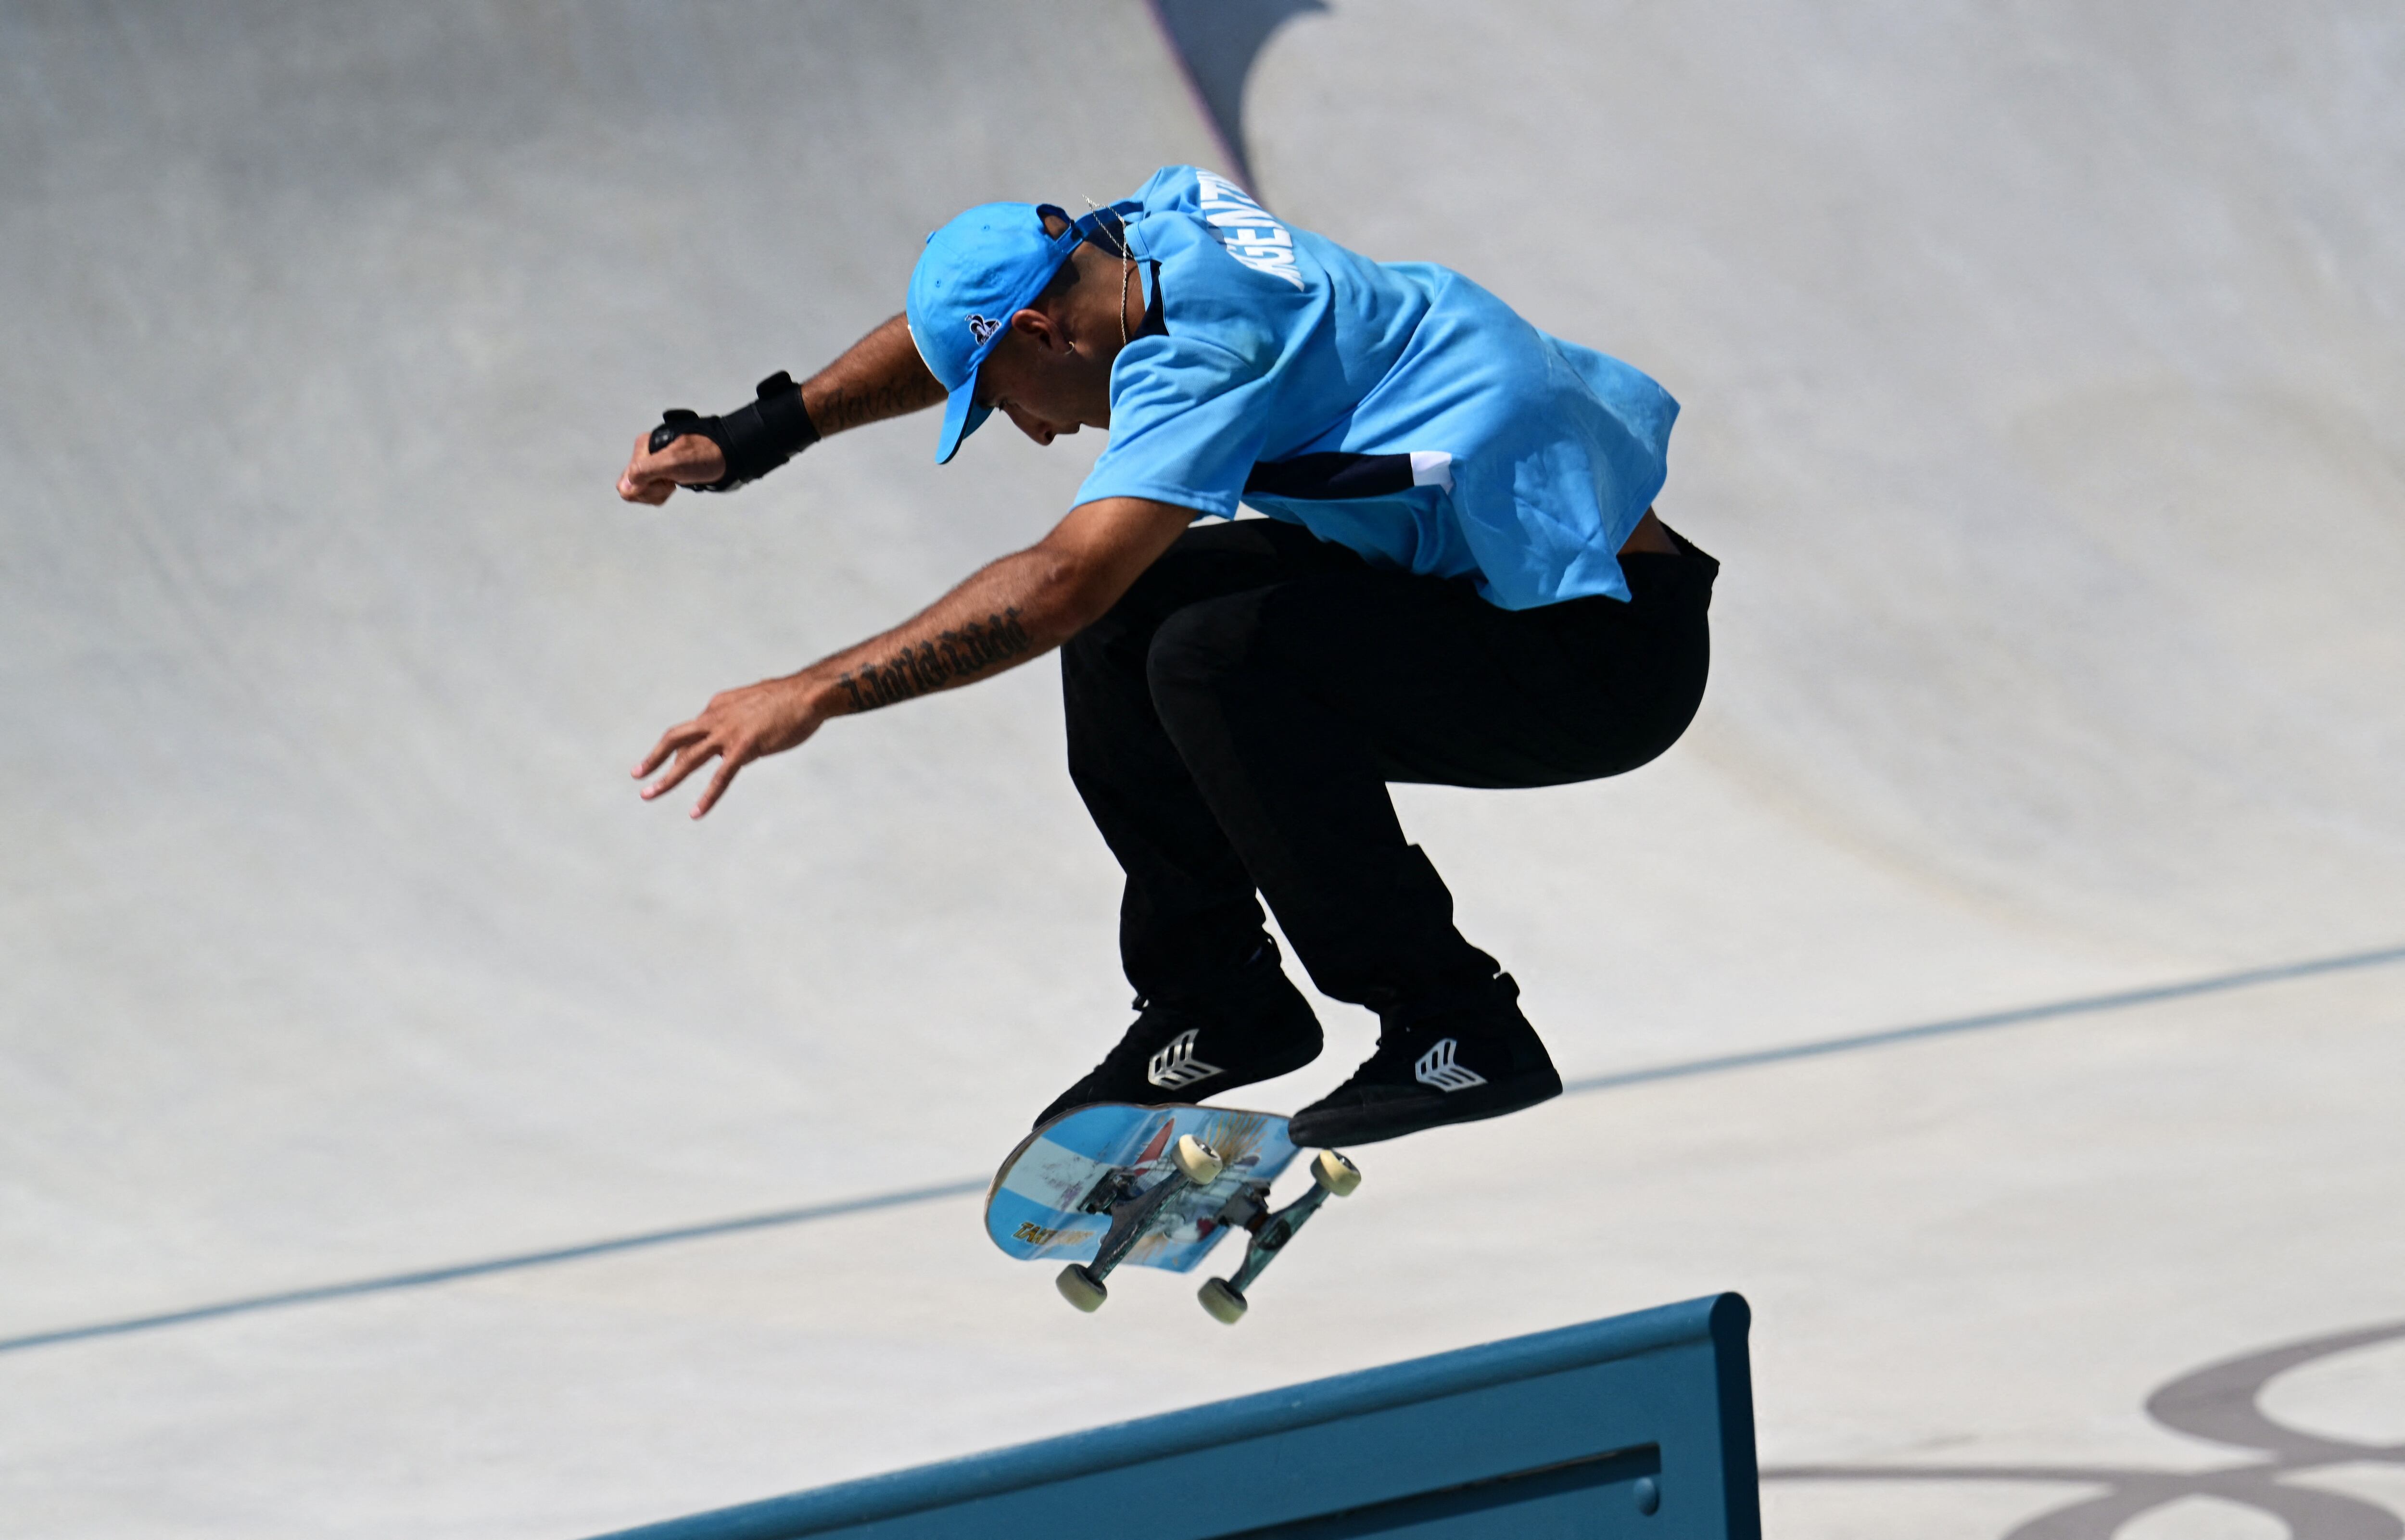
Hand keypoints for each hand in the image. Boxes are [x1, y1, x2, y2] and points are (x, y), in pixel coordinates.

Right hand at [617, 428, 728, 504]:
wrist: (728, 456)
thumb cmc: (704, 457)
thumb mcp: (673, 462)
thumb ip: (645, 471)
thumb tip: (624, 487)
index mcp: (643, 447)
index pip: (626, 482)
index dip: (646, 489)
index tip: (666, 480)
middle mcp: (645, 456)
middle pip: (633, 488)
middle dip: (653, 492)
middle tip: (673, 482)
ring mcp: (653, 466)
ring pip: (643, 492)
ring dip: (660, 493)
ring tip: (677, 481)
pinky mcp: (662, 474)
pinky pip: (652, 492)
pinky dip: (664, 493)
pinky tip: (677, 484)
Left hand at [635, 675, 827, 817]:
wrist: (810, 694)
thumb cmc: (791, 700)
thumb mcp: (757, 708)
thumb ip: (742, 725)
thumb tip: (740, 749)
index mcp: (718, 705)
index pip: (692, 731)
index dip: (681, 750)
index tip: (673, 763)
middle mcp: (716, 716)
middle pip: (676, 738)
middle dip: (654, 757)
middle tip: (636, 775)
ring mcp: (728, 732)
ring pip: (688, 757)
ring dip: (666, 778)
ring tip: (648, 794)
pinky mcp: (744, 747)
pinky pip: (720, 776)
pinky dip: (707, 796)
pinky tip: (696, 812)